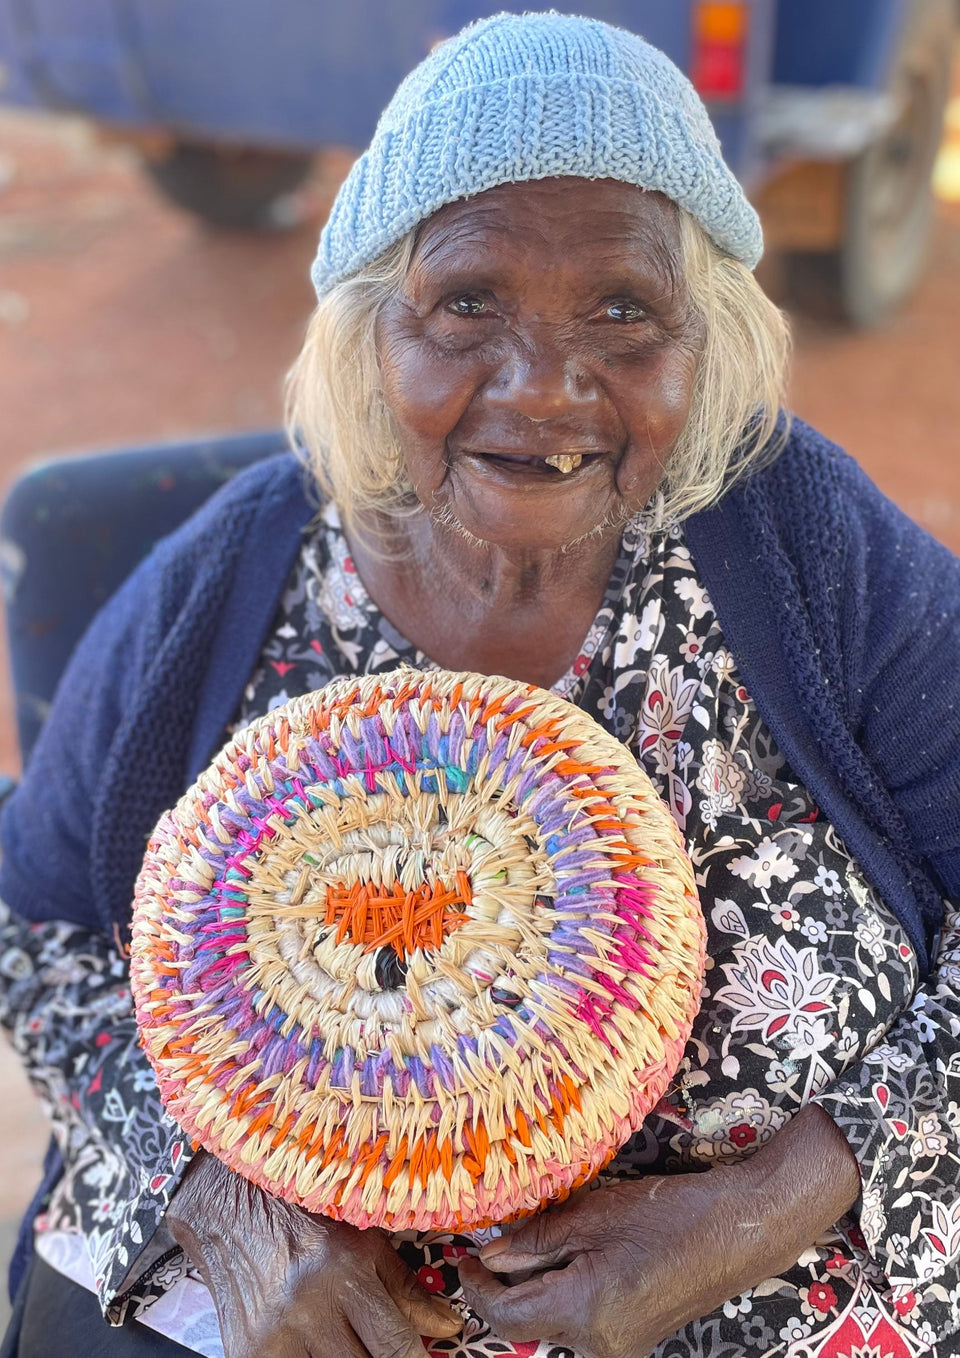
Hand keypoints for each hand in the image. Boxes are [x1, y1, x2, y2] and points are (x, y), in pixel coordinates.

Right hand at [166, 1149, 461, 1357]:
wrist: (232, 1210)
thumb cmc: (307, 1218)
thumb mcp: (364, 1240)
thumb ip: (406, 1288)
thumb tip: (448, 1328)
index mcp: (347, 1272)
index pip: (396, 1346)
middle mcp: (311, 1306)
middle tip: (379, 1348)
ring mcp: (276, 1335)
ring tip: (349, 1345)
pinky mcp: (247, 1353)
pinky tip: (319, 1350)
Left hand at [458, 1104, 860, 1357]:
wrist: (737, 1230)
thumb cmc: (669, 1213)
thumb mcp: (595, 1214)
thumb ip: (538, 1238)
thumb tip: (492, 1254)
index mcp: (584, 1311)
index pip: (505, 1315)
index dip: (477, 1287)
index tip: (465, 1256)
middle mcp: (598, 1344)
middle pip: (527, 1322)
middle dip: (505, 1285)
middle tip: (494, 1242)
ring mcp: (619, 1346)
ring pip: (552, 1323)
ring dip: (535, 1287)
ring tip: (535, 1241)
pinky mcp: (633, 1338)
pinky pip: (581, 1323)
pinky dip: (564, 1293)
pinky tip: (571, 1257)